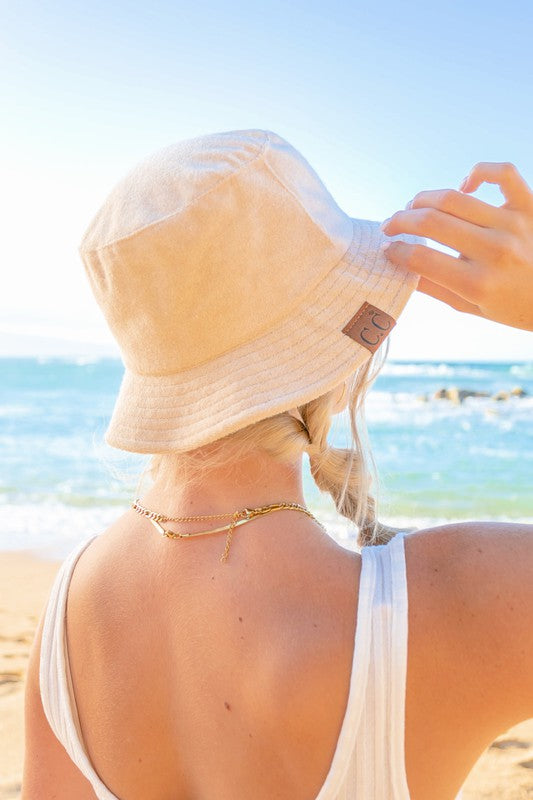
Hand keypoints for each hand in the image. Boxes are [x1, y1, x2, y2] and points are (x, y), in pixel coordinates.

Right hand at [380, 162, 532, 330]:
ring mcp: (513, 224)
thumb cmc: (513, 306)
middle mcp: (495, 250)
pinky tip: (465, 186)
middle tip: (390, 225)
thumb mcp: (471, 308)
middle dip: (400, 221)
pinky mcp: (530, 205)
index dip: (395, 251)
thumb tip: (399, 268)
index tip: (387, 249)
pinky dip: (478, 173)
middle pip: (431, 222)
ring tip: (414, 207)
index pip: (420, 258)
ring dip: (424, 199)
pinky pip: (502, 173)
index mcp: (477, 283)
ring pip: (454, 197)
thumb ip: (434, 288)